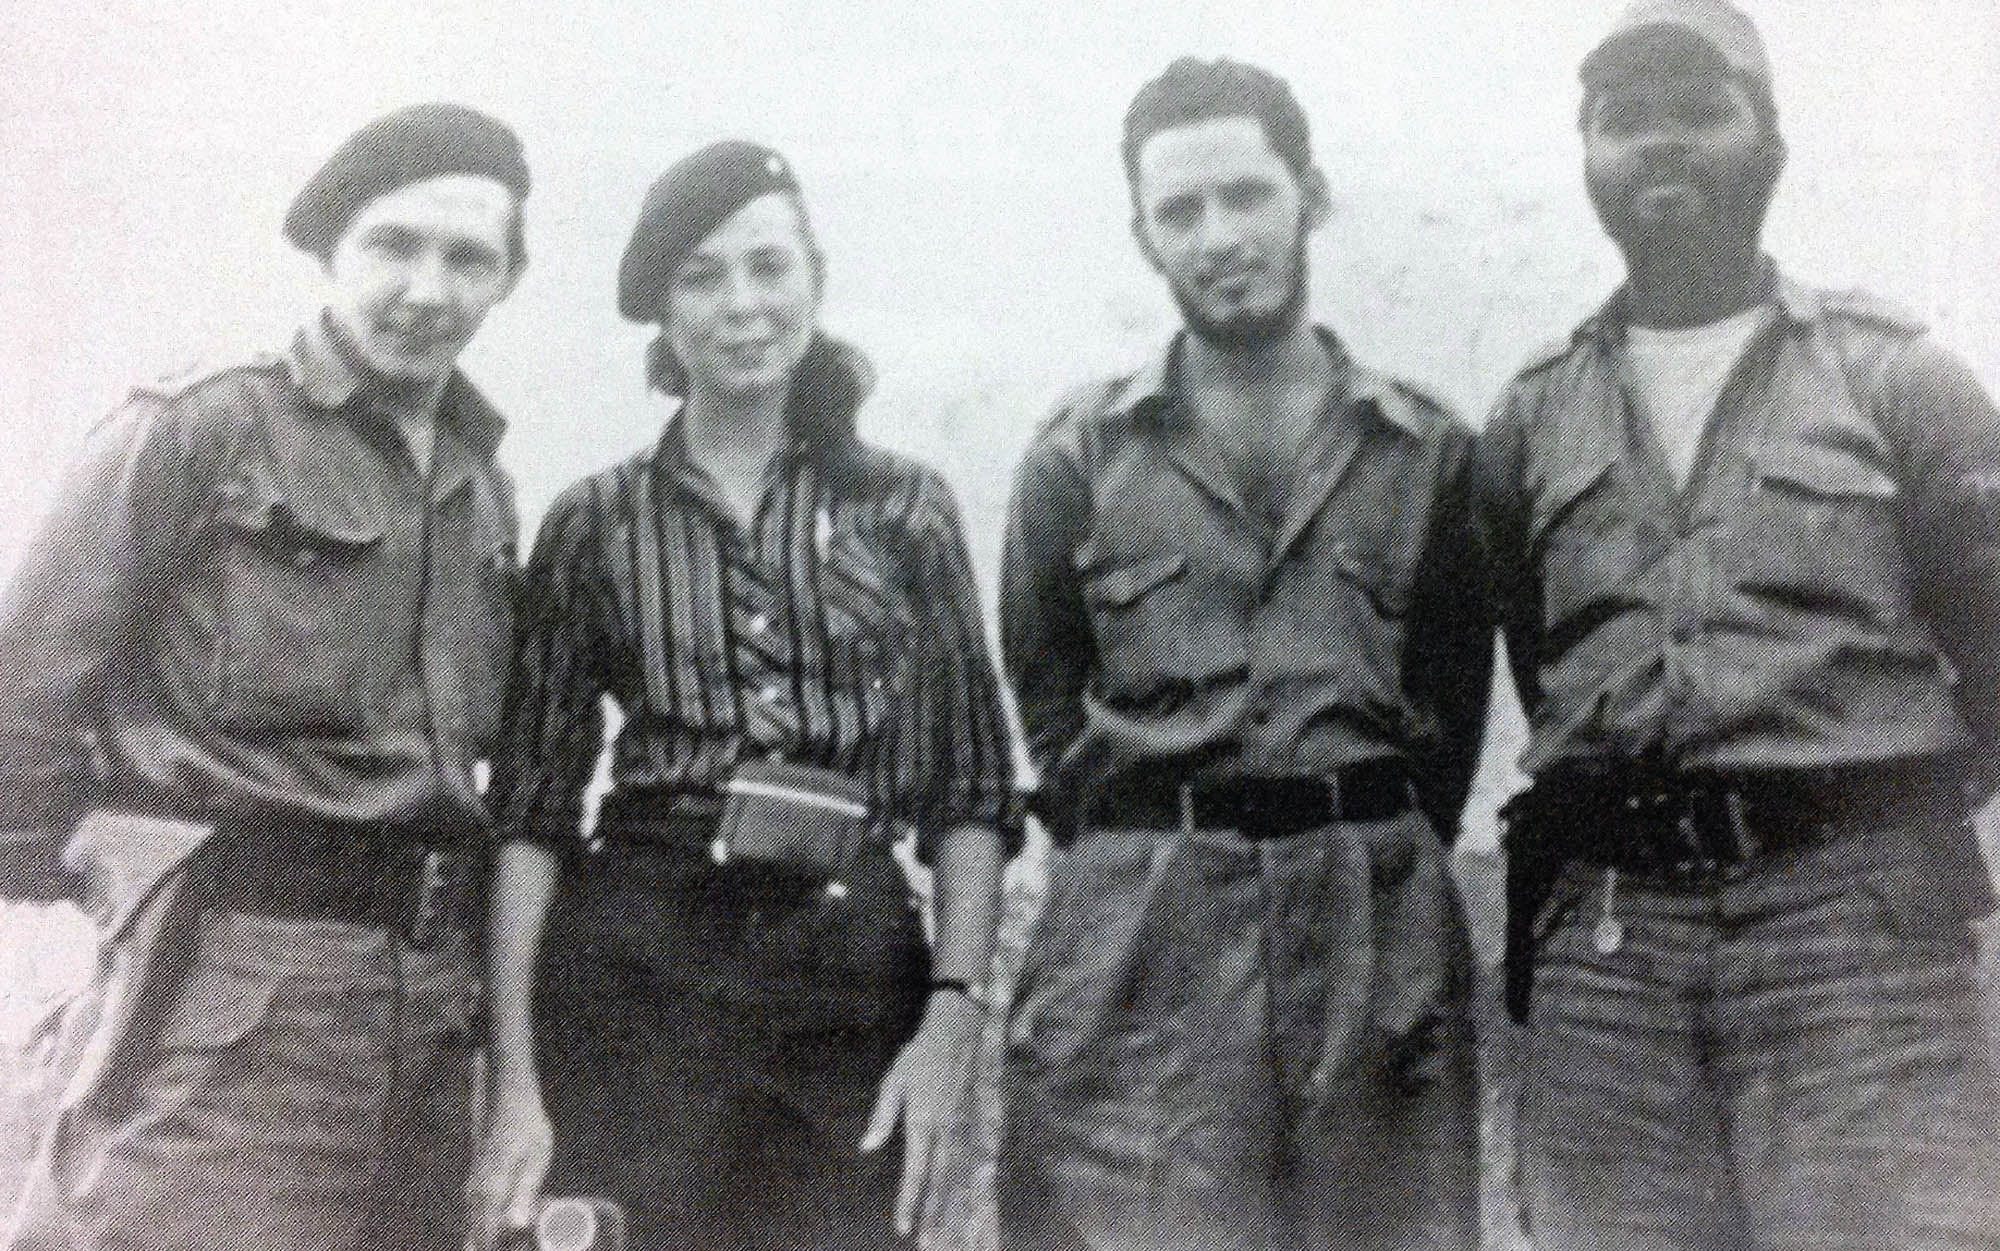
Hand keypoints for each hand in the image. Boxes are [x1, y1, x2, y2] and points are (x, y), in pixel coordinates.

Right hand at [466, 1078, 553, 1250]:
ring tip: (529, 1226)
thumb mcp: (534, 1161)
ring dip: (499, 1239)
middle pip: (480, 1240)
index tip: (529, 1243)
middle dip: (502, 1245)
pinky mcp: (476, 1190)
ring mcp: (473, 1194)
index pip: (488, 1241)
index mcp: (489, 1193)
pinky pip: (480, 1220)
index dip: (507, 1248)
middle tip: (530, 1234)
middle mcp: (474, 1197)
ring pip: (478, 1232)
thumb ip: (524, 1195)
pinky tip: (521, 1218)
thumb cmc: (527, 1128)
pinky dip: (495, 1229)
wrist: (508, 1102)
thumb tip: (516, 1229)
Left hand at [858, 987, 986, 1236]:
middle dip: (938, 1218)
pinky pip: (980, 1165)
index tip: (904, 1228)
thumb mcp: (894, 1080)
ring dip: (959, 1211)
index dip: (910, 1201)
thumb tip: (866, 1147)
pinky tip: (980, 1210)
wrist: (961, 1028)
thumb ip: (882, 1116)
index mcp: (924, 1122)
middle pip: (943, 1183)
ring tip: (955, 1239)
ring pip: (964, 1179)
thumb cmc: (921, 1055)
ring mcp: (968, 1129)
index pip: (916, 1171)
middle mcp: (948, 1131)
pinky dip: (980, 1191)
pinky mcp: (982, 1125)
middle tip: (931, 1245)